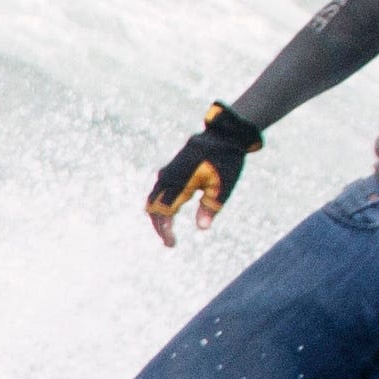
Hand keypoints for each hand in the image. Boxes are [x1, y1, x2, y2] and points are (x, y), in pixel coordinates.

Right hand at [144, 106, 254, 242]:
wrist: (224, 134)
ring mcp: (168, 172)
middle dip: (159, 226)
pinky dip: (160, 204)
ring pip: (153, 198)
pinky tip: (171, 212)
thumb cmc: (226, 161)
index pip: (163, 213)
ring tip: (168, 229)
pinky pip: (158, 190)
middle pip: (153, 207)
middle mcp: (168, 177)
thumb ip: (211, 207)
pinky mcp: (171, 168)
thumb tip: (202, 228)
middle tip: (170, 241)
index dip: (164, 230)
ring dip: (158, 215)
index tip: (172, 244)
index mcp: (180, 183)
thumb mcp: (222, 187)